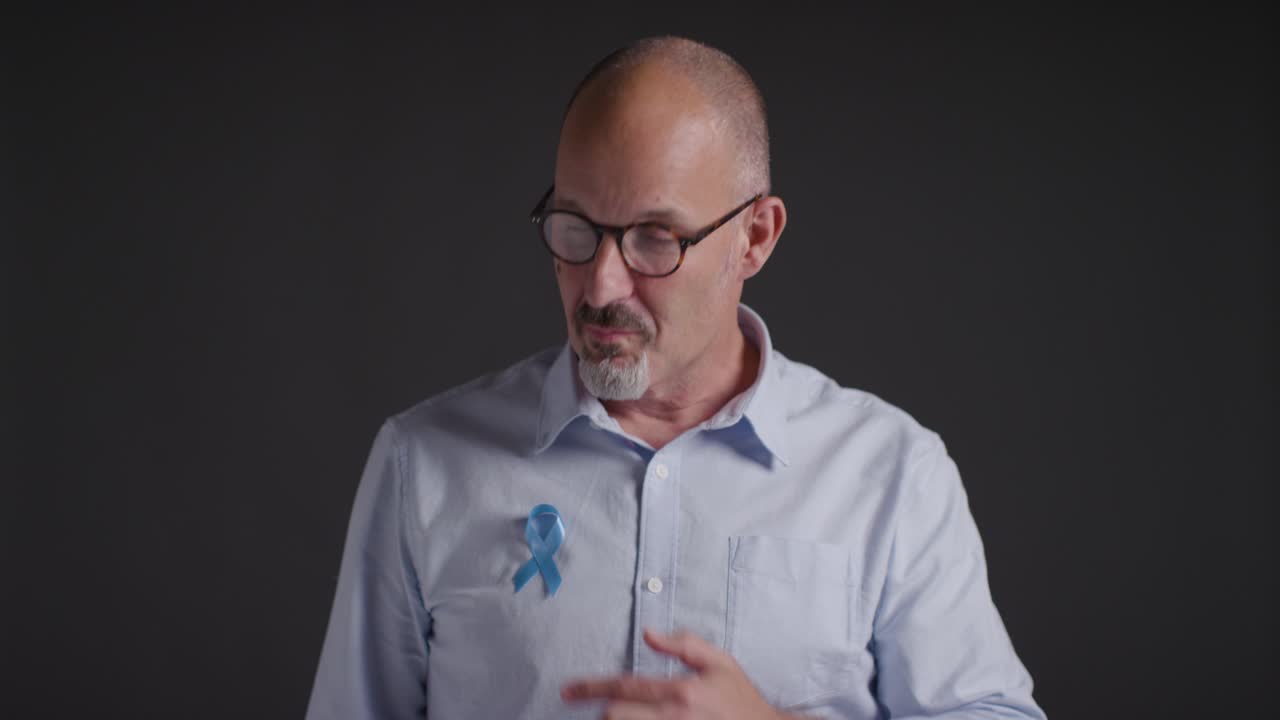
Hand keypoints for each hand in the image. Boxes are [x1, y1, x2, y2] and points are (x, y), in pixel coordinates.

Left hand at [561, 627, 794, 718]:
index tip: (568, 691)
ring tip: (621, 714)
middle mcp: (673, 719)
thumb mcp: (720, 663)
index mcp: (680, 692)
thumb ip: (684, 644)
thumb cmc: (740, 701)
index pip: (623, 687)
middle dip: (604, 711)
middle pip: (615, 717)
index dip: (589, 688)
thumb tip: (649, 634)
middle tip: (603, 707)